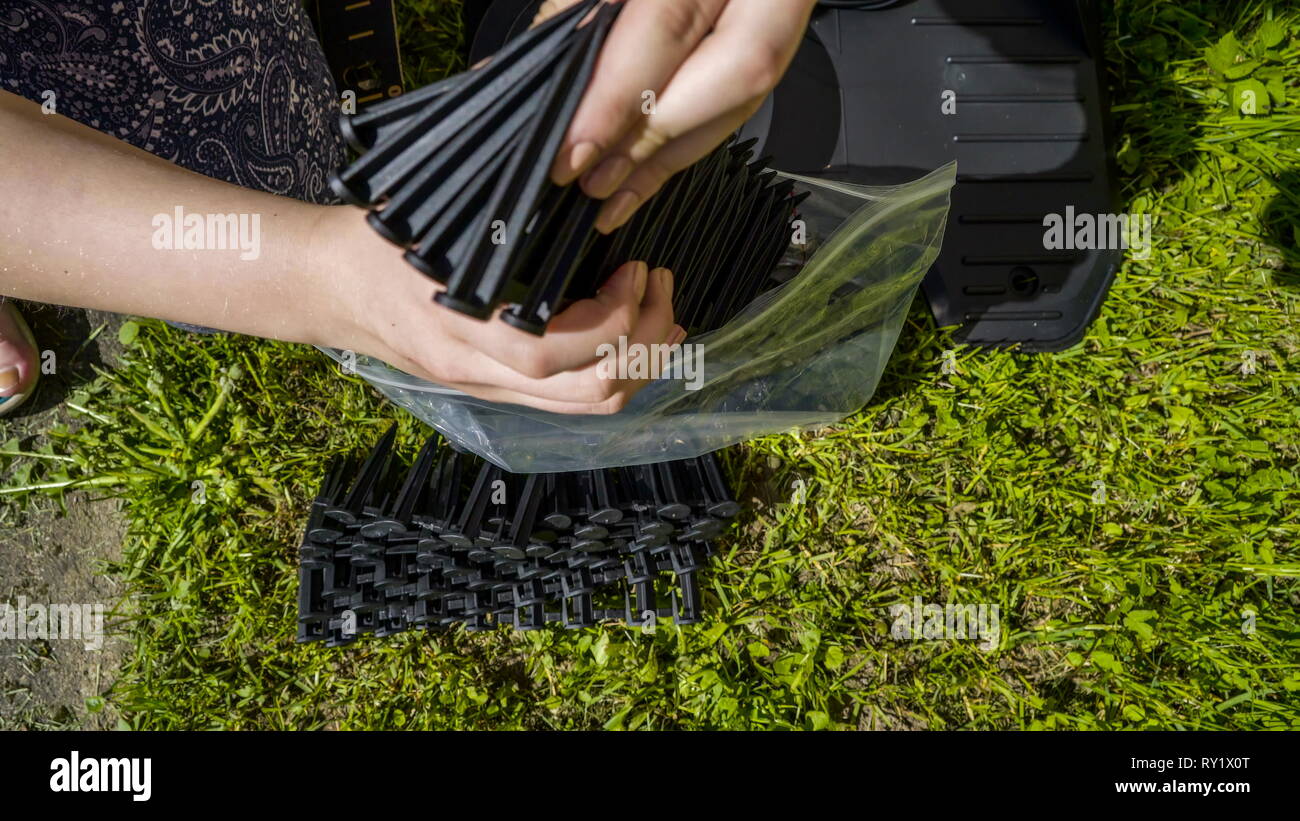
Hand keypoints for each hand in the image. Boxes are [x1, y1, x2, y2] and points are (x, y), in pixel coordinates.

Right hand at [308, 205, 683, 413]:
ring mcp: (487, 388)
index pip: (553, 354)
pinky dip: (615, 371)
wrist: (324, 287)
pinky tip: (632, 334)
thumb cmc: (371, 243)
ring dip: (638, 362)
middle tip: (657, 285)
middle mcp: (477, 373)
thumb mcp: (428, 218)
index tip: (632, 267)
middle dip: (642, 341)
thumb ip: (494, 208)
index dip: (611, 319)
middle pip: (589, 393)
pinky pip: (570, 400)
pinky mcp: (495, 388)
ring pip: (588, 406)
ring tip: (659, 311)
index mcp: (459, 330)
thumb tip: (563, 161)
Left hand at [538, 0, 816, 232]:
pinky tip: (652, 173)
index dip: (620, 98)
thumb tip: (538, 72)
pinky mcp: (776, 19)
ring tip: (613, 199)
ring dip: (675, 156)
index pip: (668, 26)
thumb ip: (581, 3)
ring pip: (745, 92)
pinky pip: (743, 90)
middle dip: (654, 141)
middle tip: (590, 184)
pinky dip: (693, 136)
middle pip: (730, 74)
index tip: (575, 150)